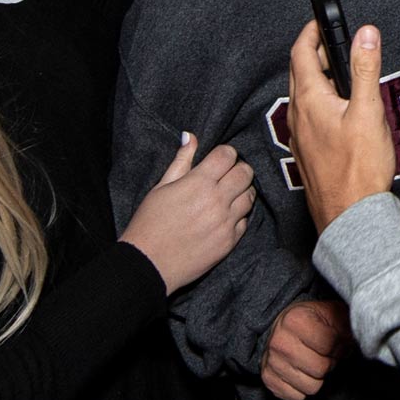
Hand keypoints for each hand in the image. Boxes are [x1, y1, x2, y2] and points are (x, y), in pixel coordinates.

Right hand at [118, 132, 257, 294]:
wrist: (149, 264)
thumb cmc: (149, 223)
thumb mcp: (160, 187)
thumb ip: (181, 161)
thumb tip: (190, 136)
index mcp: (199, 182)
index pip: (228, 155)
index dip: (225, 153)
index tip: (219, 159)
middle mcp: (217, 200)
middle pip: (245, 173)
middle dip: (238, 169)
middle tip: (227, 174)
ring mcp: (225, 222)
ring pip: (250, 196)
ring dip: (242, 191)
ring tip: (228, 194)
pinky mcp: (229, 242)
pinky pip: (245, 221)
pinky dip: (239, 215)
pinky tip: (226, 216)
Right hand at [261, 298, 351, 399]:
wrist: (284, 326)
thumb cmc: (312, 321)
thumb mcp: (331, 314)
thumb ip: (346, 326)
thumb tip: (355, 344)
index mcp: (295, 320)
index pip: (328, 345)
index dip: (338, 346)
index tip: (335, 343)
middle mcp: (279, 341)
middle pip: (320, 369)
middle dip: (329, 363)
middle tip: (325, 355)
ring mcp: (271, 362)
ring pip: (310, 387)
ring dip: (317, 378)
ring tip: (314, 363)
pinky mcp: (268, 379)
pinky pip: (296, 397)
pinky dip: (304, 388)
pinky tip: (302, 372)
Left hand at [285, 19, 394, 233]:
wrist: (350, 216)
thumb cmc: (358, 169)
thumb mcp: (368, 112)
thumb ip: (365, 69)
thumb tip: (365, 33)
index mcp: (309, 99)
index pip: (300, 52)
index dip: (311, 32)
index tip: (322, 21)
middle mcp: (298, 115)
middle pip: (300, 72)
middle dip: (317, 53)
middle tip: (340, 47)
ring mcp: (300, 135)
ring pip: (304, 95)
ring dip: (320, 79)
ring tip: (346, 78)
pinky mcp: (307, 151)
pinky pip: (308, 115)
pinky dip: (321, 101)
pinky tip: (342, 112)